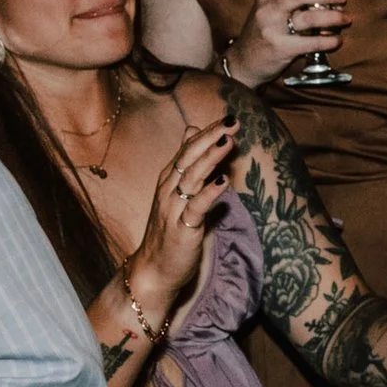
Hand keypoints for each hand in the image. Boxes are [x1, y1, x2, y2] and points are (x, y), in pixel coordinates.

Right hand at [124, 120, 235, 312]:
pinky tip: (223, 181)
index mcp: (170, 180)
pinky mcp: (183, 228)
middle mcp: (169, 189)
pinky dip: (209, 193)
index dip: (208, 132)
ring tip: (228, 141)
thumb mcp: (179, 191)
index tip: (229, 117)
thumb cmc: (170, 229)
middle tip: (232, 122)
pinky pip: (196, 207)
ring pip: (192, 178)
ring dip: (210, 158)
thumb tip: (194, 130)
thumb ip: (188, 162)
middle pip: (189, 158)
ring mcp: (174, 208)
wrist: (154, 269)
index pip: (188, 149)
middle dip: (210, 138)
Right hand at [225, 0, 349, 86]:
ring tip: (346, 18)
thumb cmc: (262, 33)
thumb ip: (290, 1)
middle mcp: (267, 10)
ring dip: (332, 17)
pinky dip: (328, 41)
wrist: (243, 63)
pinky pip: (310, 43)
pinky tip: (338, 40)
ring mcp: (272, 30)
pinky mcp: (281, 49)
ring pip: (308, 18)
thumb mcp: (268, 11)